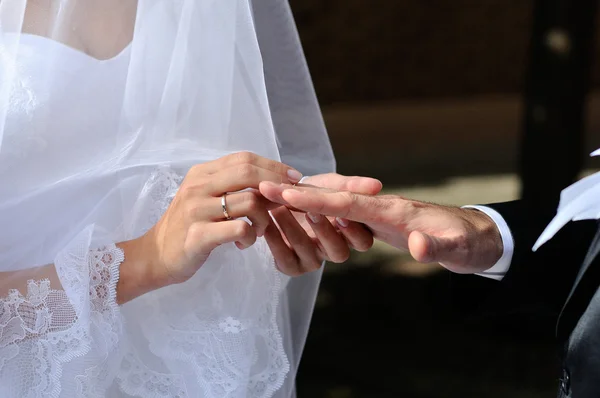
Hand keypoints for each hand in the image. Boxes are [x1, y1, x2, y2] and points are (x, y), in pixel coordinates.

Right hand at [122, 152, 303, 296]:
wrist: (155, 255)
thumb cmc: (187, 226)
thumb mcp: (205, 197)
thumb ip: (231, 185)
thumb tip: (272, 180)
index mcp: (202, 173)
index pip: (244, 159)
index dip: (274, 166)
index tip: (294, 178)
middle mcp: (198, 187)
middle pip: (248, 173)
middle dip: (275, 185)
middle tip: (288, 202)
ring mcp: (197, 210)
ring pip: (249, 202)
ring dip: (263, 218)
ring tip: (258, 231)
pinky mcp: (198, 235)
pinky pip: (239, 228)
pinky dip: (250, 235)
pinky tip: (244, 242)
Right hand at [259, 181, 502, 273]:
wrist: (478, 236)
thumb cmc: (467, 242)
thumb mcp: (457, 248)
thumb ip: (436, 247)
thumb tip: (415, 247)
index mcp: (392, 210)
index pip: (344, 203)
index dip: (311, 199)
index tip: (280, 192)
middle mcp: (380, 206)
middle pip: (331, 198)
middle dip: (297, 194)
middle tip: (261, 189)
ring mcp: (379, 214)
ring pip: (333, 206)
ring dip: (303, 203)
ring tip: (271, 200)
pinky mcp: (379, 223)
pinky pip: (342, 216)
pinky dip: (318, 214)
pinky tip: (303, 217)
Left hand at [261, 173, 381, 274]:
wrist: (283, 197)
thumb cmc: (313, 191)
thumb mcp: (332, 184)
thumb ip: (351, 185)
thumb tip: (377, 185)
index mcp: (350, 233)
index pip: (362, 240)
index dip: (353, 230)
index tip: (343, 214)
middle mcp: (334, 249)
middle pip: (338, 252)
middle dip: (324, 231)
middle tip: (311, 211)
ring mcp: (313, 259)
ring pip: (310, 254)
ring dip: (294, 231)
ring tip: (280, 208)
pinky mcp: (292, 265)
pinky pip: (286, 261)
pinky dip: (276, 241)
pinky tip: (268, 224)